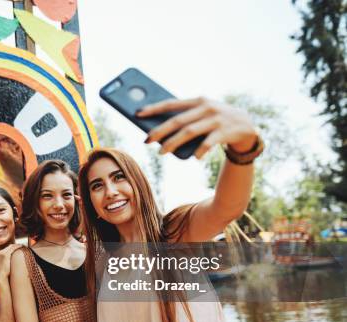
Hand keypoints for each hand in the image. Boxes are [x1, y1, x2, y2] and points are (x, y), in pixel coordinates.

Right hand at [0, 244, 22, 279]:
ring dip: (17, 245)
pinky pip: (12, 248)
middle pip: (10, 246)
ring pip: (11, 246)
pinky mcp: (5, 255)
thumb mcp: (5, 265)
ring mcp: (2, 253)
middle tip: (22, 245)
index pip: (8, 248)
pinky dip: (17, 246)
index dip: (14, 246)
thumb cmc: (4, 273)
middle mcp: (0, 252)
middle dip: (16, 245)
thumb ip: (8, 260)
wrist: (1, 276)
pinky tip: (22, 247)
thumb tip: (13, 261)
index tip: (19, 246)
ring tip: (23, 245)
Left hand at [137, 97, 258, 158]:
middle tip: (146, 141)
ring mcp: (217, 119)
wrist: (247, 126)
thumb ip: (185, 118)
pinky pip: (208, 143)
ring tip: (161, 152)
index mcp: (198, 101)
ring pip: (189, 132)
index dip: (153, 109)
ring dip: (173, 143)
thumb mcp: (201, 114)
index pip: (171, 104)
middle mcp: (206, 108)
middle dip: (159, 131)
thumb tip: (157, 129)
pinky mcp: (226, 132)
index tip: (137, 114)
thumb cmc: (216, 121)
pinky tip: (193, 157)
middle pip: (177, 121)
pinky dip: (200, 150)